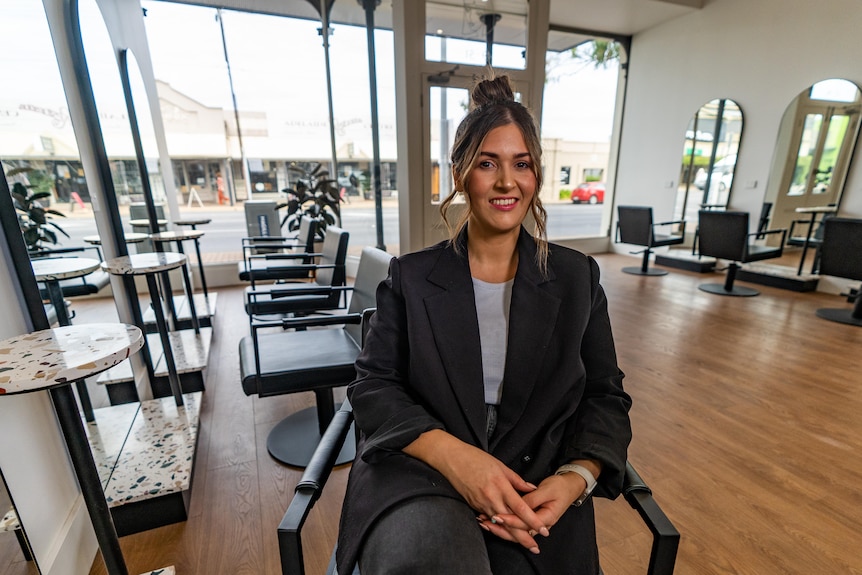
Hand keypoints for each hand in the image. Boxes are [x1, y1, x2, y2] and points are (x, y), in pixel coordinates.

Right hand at [404, 430, 548, 551]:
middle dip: (523, 536)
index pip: (520, 507)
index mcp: (500, 485)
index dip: (532, 520)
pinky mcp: (474, 506)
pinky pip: (488, 520)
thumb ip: (517, 480)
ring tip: (523, 543)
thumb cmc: (476, 458)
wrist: (452, 459)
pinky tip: (505, 534)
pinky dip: (497, 527)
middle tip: (534, 547)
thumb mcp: (500, 465)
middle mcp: (491, 497)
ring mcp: (481, 503)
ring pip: (499, 524)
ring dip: (511, 535)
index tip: (543, 528)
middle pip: (510, 522)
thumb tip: (532, 489)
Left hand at [478, 473, 583, 549]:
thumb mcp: (547, 490)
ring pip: (515, 530)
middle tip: (485, 522)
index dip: (510, 520)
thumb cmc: (559, 486)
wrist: (570, 486)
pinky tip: (490, 519)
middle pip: (517, 531)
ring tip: (483, 522)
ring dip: (499, 527)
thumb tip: (518, 503)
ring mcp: (535, 523)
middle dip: (500, 528)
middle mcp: (540, 523)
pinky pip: (516, 525)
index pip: (524, 523)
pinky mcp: (530, 519)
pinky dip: (503, 523)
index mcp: (546, 517)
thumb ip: (532, 498)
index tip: (497, 516)